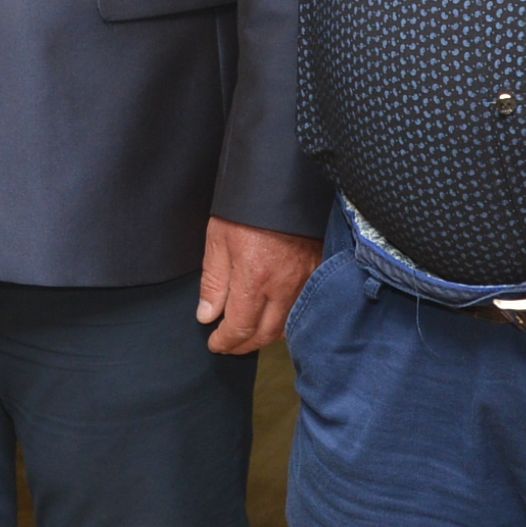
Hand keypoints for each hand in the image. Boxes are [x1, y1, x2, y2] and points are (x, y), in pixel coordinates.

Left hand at [198, 217, 323, 354]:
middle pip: (265, 334)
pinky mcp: (318, 269)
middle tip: (229, 345)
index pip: (240, 328)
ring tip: (249, 334)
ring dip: (266, 336)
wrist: (282, 181)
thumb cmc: (246, 208)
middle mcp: (283, 286)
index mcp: (254, 279)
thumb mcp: (218, 241)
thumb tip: (207, 316)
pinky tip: (275, 317)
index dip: (225, 342)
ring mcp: (304, 280)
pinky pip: (304, 307)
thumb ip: (213, 283)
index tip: (215, 344)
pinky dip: (288, 320)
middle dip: (244, 345)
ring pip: (287, 325)